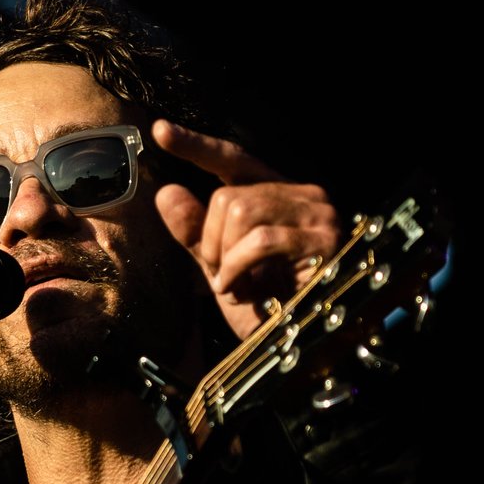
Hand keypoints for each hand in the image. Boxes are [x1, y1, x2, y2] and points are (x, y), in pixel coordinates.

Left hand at [151, 118, 342, 341]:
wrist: (306, 350)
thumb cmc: (271, 310)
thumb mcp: (223, 269)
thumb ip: (196, 233)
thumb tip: (166, 192)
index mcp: (280, 196)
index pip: (234, 159)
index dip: (197, 146)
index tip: (160, 132)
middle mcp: (304, 196)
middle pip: (229, 194)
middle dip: (212, 242)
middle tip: (224, 278)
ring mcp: (318, 215)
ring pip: (240, 209)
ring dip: (226, 258)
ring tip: (238, 288)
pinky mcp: (324, 239)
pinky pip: (260, 240)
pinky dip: (240, 268)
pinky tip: (246, 292)